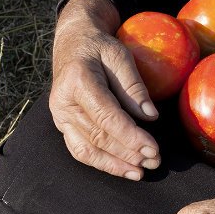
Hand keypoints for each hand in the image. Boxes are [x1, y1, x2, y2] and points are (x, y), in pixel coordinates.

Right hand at [49, 0, 160, 179]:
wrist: (73, 43)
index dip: (130, 136)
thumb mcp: (120, 55)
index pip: (107, 117)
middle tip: (155, 161)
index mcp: (78, 80)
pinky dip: (102, 163)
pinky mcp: (62, 125)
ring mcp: (60, 116)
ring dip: (116, 164)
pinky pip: (80, 150)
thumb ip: (134, 86)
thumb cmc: (99, 47)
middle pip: (98, 136)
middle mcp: (63, 102)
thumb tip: (150, 116)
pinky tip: (123, 168)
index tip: (153, 148)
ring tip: (140, 171)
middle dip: (128, 152)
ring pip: (87, 149)